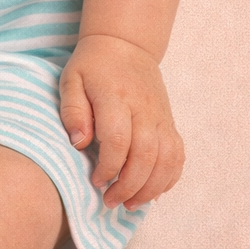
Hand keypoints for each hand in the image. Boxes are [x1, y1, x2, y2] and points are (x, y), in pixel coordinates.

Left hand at [58, 33, 184, 209]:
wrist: (125, 45)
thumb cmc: (92, 66)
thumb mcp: (71, 80)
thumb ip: (73, 111)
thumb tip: (79, 144)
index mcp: (116, 97)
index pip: (118, 141)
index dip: (108, 168)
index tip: (95, 181)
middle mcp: (143, 109)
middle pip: (145, 156)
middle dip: (128, 186)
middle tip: (110, 201)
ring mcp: (161, 117)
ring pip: (167, 160)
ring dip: (150, 188)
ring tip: (130, 204)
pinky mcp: (170, 122)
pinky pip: (178, 156)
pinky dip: (169, 178)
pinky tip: (152, 191)